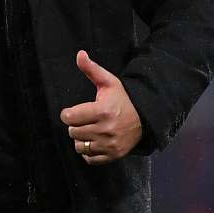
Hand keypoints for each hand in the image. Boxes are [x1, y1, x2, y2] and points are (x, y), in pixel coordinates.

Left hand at [60, 50, 143, 164]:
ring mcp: (110, 144)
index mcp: (102, 111)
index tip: (73, 111)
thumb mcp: (108, 82)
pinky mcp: (113, 155)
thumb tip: (79, 53)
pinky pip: (89, 159)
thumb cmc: (122, 99)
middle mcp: (106, 130)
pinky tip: (94, 141)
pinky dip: (88, 152)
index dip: (68, 113)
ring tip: (88, 130)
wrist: (144, 117)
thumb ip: (91, 69)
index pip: (69, 117)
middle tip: (84, 120)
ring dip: (80, 139)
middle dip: (75, 125)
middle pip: (72, 132)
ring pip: (79, 146)